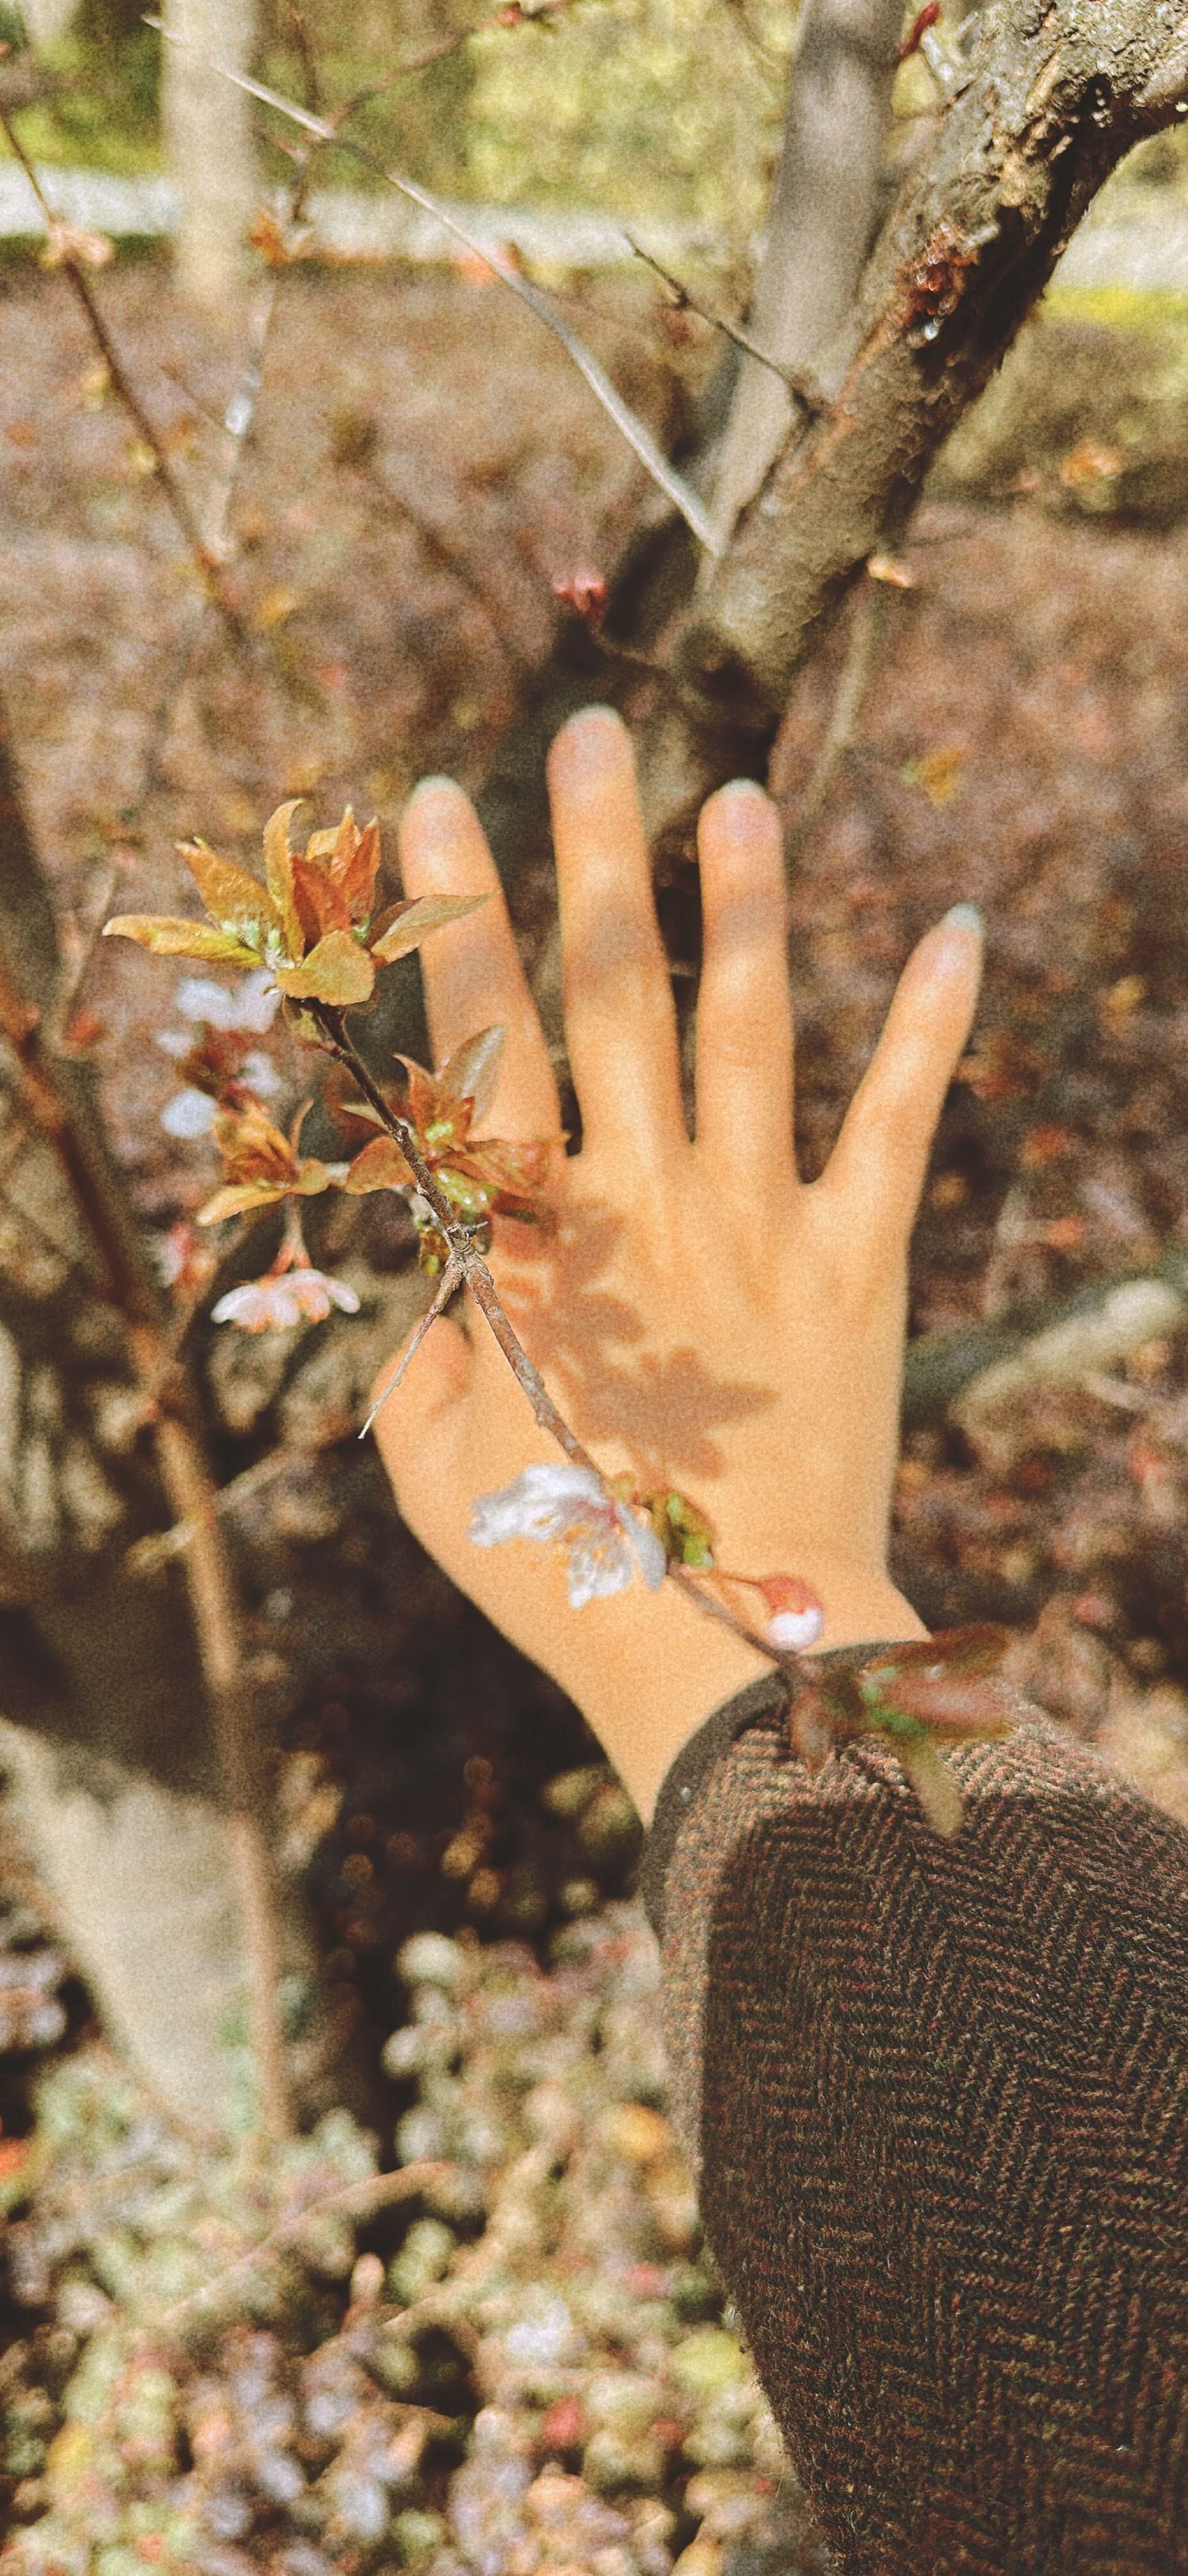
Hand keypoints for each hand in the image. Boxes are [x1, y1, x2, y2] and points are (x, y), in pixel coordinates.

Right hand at [373, 707, 982, 1818]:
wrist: (727, 1644)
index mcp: (527, 1236)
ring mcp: (755, 1221)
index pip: (478, 1039)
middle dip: (590, 852)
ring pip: (745, 1027)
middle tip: (589, 731)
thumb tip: (445, 1288)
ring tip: (738, 792)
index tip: (434, 801)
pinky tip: (960, 930)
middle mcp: (641, 1198)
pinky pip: (897, 1123)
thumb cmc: (559, 1560)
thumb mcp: (426, 1461)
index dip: (452, 915)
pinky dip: (931, 1026)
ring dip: (740, 902)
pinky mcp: (856, 1263)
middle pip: (608, 993)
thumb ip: (419, 1349)